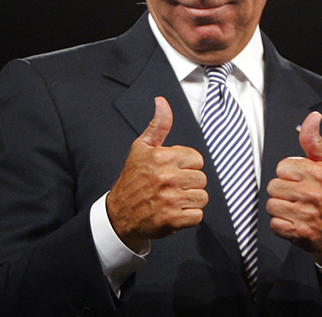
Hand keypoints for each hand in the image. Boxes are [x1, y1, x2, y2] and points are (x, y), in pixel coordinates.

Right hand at [106, 97, 208, 252]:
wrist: (119, 213)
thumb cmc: (133, 178)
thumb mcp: (142, 147)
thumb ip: (158, 125)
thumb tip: (162, 101)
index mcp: (163, 157)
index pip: (197, 159)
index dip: (187, 165)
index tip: (173, 170)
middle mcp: (167, 177)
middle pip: (201, 178)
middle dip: (189, 183)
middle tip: (172, 186)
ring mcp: (170, 199)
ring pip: (202, 197)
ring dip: (190, 200)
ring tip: (174, 199)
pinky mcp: (172, 219)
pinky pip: (197, 215)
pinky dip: (188, 216)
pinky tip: (174, 211)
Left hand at [266, 111, 321, 266]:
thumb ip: (313, 140)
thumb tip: (313, 117)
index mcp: (320, 173)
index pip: (282, 167)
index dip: (288, 173)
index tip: (300, 179)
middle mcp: (314, 194)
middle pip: (273, 186)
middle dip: (282, 190)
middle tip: (298, 195)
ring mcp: (307, 215)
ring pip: (271, 205)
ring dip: (280, 208)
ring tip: (296, 208)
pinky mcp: (300, 233)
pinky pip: (274, 224)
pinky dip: (281, 224)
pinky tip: (295, 221)